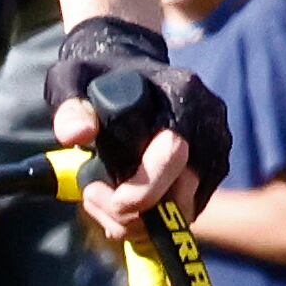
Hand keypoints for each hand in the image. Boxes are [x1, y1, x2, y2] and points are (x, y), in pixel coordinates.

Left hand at [42, 18, 230, 239]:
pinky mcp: (211, 170)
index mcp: (182, 96)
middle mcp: (208, 125)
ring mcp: (215, 149)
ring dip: (139, 220)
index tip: (104, 195)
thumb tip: (76, 135)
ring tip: (98, 197)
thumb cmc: (97, 73)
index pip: (173, 154)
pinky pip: (186, 208)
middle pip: (182, 193)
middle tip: (91, 196)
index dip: (142, 186)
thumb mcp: (72, 79)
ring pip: (184, 209)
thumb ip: (71, 106)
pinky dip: (152, 217)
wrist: (128, 65)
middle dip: (133, 212)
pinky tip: (118, 201)